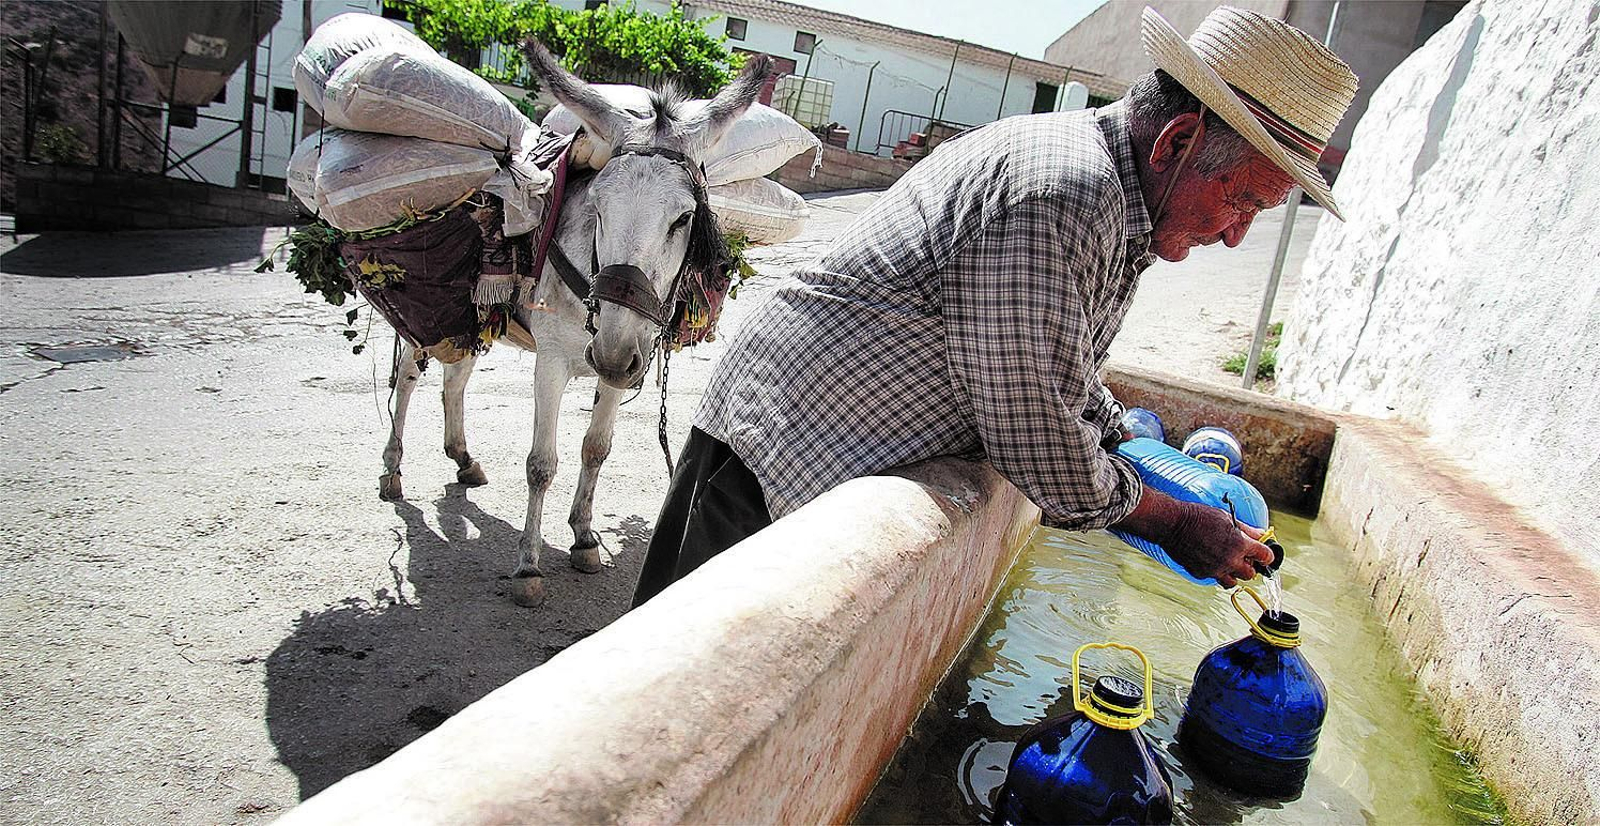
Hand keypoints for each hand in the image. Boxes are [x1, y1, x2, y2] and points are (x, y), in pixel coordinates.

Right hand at [1112, 489, 1273, 587]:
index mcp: (1240, 545)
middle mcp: (1230, 561)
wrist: (1172, 525)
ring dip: (1234, 574)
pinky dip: (1216, 572)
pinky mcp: (1201, 574)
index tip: (1264, 554)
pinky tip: (1210, 560)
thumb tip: (1262, 534)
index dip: (1267, 555)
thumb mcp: (1226, 518)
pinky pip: (1215, 578)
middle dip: (1250, 566)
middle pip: (1251, 574)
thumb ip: (1247, 530)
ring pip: (1233, 582)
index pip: (1266, 557)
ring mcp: (1215, 570)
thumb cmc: (1199, 516)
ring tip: (1227, 562)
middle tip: (1243, 557)